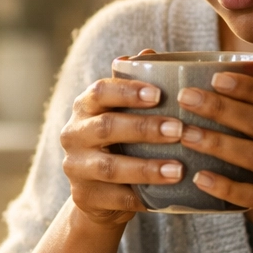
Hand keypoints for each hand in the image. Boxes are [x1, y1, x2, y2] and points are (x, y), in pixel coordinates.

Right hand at [60, 51, 184, 226]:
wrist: (100, 195)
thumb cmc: (121, 144)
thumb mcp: (124, 114)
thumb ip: (136, 87)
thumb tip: (149, 54)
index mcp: (84, 107)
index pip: (99, 91)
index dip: (127, 91)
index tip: (159, 94)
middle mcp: (74, 134)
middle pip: (106, 127)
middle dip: (144, 128)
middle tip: (179, 130)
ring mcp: (76, 168)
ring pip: (110, 167)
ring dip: (146, 168)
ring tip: (178, 169)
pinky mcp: (85, 198)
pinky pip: (115, 199)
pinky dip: (142, 198)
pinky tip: (167, 196)